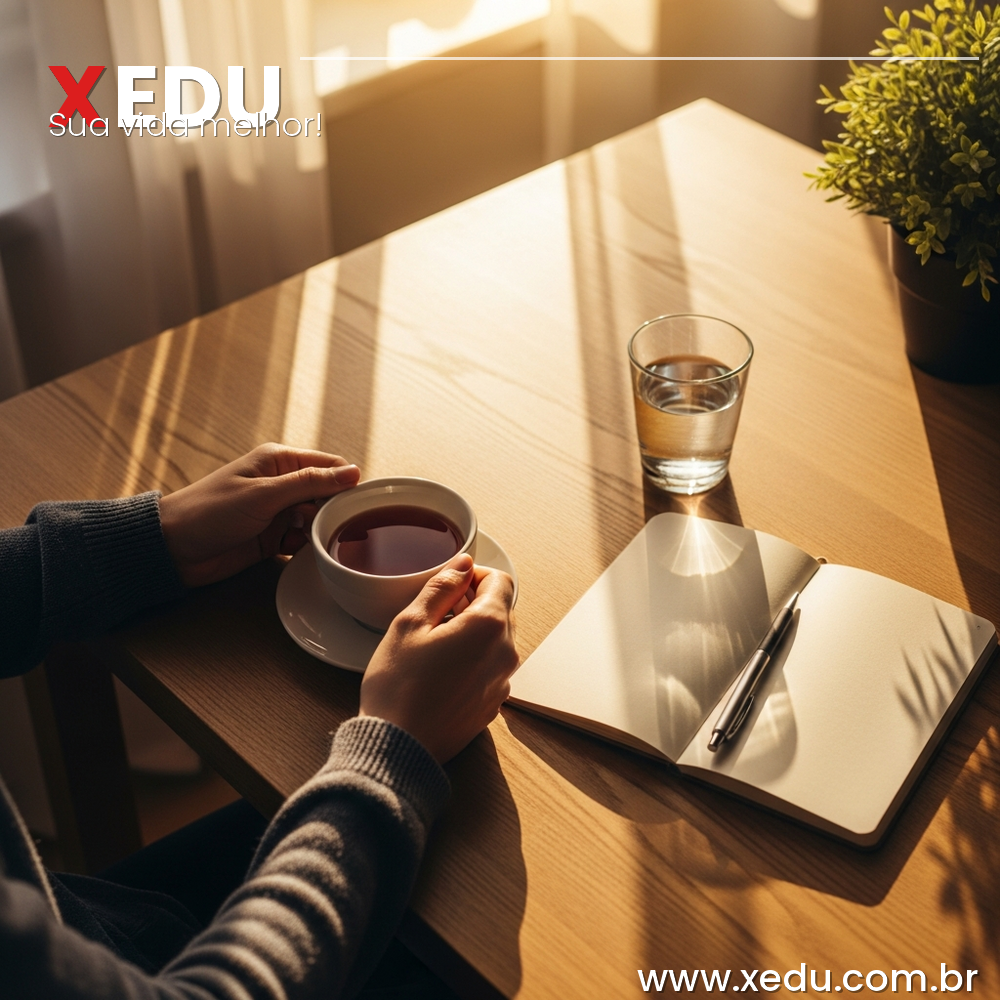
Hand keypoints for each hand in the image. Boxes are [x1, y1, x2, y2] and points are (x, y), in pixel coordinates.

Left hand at [159, 443, 359, 586]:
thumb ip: (309, 483)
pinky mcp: (273, 536)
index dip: (348, 484)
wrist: (174, 549)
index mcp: (280, 461)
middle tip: (333, 527)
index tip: (361, 505)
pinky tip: (303, 552)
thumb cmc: (210, 512)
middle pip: (328, 494)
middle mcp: (282, 483)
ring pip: (318, 519)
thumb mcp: (263, 494)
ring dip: (321, 531)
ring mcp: (278, 511)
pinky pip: (304, 539)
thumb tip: (354, 472)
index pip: (330, 466)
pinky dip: (308, 546)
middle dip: (334, 511)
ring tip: (312, 540)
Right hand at [360, 554, 518, 763]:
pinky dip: (474, 659)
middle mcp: (506, 653)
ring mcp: (503, 682)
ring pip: (497, 640)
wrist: (399, 749)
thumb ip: (441, 586)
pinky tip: (441, 672)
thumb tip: (463, 565)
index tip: (449, 586)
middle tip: (435, 615)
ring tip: (435, 645)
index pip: (501, 581)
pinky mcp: (494, 704)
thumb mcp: (410, 623)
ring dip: (473, 632)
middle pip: (502, 609)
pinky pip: (491, 668)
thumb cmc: (398, 686)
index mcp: (489, 626)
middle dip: (473, 603)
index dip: (474, 576)